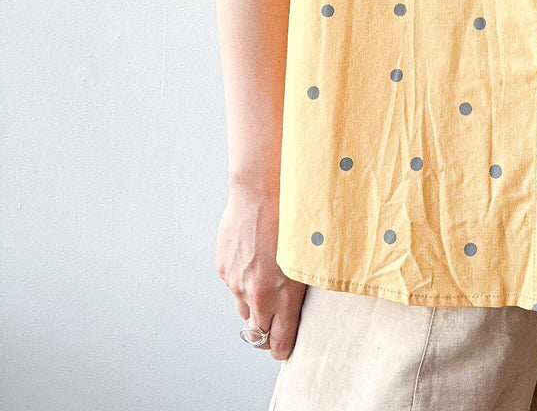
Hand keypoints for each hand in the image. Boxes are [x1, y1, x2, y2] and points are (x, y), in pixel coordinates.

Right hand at [216, 184, 306, 359]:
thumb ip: (299, 285)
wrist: (262, 192)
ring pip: (244, 306)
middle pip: (257, 331)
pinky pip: (234, 283)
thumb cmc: (292, 219)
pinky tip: (254, 257)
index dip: (281, 347)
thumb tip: (298, 300)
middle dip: (266, 331)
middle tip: (274, 324)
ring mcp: (236, 282)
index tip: (283, 349)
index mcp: (282, 294)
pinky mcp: (224, 267)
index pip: (279, 339)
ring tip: (265, 283)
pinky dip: (243, 278)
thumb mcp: (307, 256)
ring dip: (254, 302)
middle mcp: (256, 294)